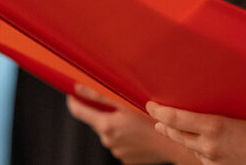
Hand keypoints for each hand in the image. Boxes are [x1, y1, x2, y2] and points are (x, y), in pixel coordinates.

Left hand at [67, 87, 188, 164]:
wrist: (173, 143)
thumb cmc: (152, 119)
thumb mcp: (126, 102)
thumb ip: (98, 96)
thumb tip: (78, 88)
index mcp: (106, 126)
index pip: (79, 112)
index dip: (74, 101)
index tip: (72, 94)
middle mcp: (108, 141)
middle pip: (97, 122)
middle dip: (104, 112)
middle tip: (121, 104)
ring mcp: (117, 151)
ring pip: (110, 132)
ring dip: (117, 124)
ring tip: (135, 119)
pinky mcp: (126, 158)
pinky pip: (121, 142)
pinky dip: (126, 135)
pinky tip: (139, 131)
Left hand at [147, 102, 245, 164]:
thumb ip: (224, 112)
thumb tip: (212, 102)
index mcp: (215, 127)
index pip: (177, 118)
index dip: (160, 111)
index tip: (151, 104)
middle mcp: (210, 147)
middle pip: (177, 134)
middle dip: (164, 124)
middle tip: (156, 114)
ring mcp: (213, 162)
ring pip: (188, 147)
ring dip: (179, 136)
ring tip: (169, 126)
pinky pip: (202, 157)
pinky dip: (197, 148)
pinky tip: (199, 141)